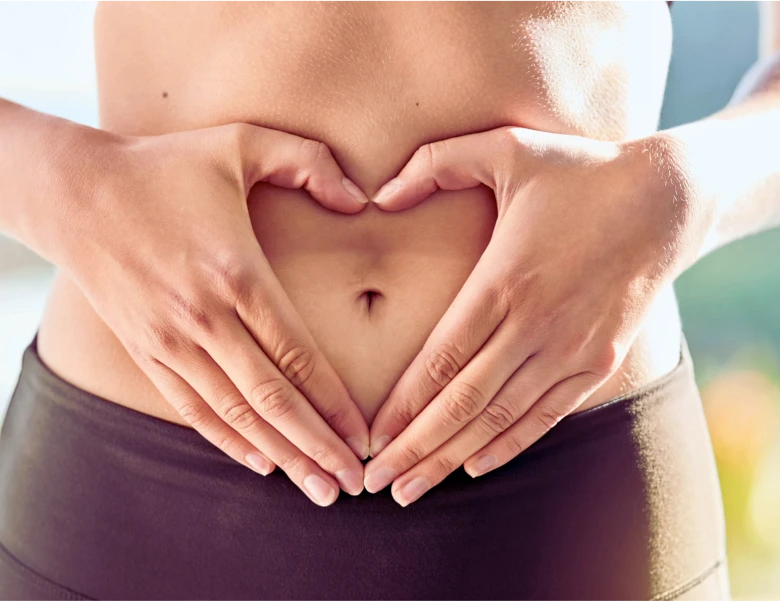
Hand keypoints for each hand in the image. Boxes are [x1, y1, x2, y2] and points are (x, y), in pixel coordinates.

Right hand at [51, 122, 370, 505]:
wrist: (74, 192)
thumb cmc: (165, 166)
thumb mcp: (241, 143)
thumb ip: (309, 162)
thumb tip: (361, 200)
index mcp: (237, 273)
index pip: (299, 357)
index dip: (336, 405)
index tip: (364, 438)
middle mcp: (205, 319)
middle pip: (272, 400)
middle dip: (317, 448)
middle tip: (353, 485)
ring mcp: (171, 341)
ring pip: (235, 415)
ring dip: (280, 456)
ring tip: (318, 490)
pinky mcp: (147, 351)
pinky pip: (193, 408)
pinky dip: (228, 440)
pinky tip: (260, 462)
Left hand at [363, 126, 695, 504]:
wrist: (668, 200)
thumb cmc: (580, 172)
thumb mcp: (507, 149)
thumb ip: (435, 163)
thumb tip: (379, 193)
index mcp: (504, 281)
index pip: (439, 361)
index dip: (401, 407)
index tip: (369, 439)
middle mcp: (535, 325)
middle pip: (462, 403)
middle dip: (415, 449)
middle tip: (376, 485)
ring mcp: (571, 349)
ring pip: (500, 418)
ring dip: (452, 458)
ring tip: (412, 491)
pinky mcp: (599, 361)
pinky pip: (546, 414)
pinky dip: (508, 443)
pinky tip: (475, 465)